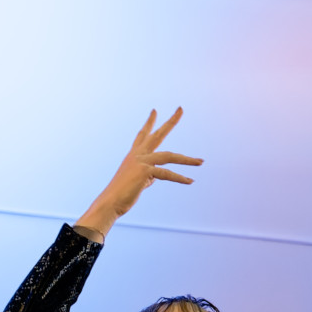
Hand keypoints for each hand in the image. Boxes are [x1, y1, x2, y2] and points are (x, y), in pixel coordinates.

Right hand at [73, 109, 202, 237]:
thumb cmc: (122, 195)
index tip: (154, 110)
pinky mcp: (144, 172)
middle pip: (157, 135)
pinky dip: (180, 178)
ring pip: (169, 156)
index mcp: (134, 156)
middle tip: (180, 109)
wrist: (110, 202)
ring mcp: (141, 162)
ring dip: (187, 160)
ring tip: (201, 162)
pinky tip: (190, 181)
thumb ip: (147, 176)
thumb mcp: (137, 182)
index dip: (149, 123)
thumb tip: (155, 178)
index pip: (143, 135)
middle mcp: (137, 155)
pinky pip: (167, 174)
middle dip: (170, 122)